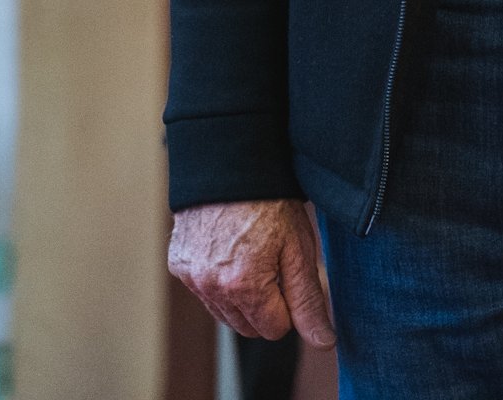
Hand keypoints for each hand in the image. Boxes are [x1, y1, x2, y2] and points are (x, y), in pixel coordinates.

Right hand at [168, 198, 335, 346]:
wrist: (231, 161)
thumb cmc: (270, 201)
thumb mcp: (298, 247)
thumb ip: (308, 299)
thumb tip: (324, 341)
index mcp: (243, 286)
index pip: (275, 329)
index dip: (289, 303)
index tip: (290, 271)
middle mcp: (210, 287)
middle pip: (248, 327)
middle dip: (266, 305)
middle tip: (274, 263)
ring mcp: (191, 277)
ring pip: (225, 314)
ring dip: (242, 297)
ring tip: (253, 254)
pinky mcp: (178, 265)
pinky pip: (205, 293)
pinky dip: (219, 282)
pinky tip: (230, 251)